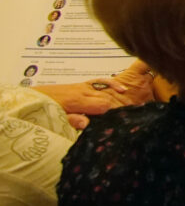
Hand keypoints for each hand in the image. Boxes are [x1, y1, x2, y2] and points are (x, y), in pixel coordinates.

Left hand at [36, 59, 156, 117]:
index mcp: (78, 101)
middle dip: (120, 107)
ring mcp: (83, 87)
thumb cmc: (41, 111)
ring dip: (120, 97)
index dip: (114, 114)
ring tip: (134, 105)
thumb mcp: (54, 119)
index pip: (104, 106)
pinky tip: (122, 89)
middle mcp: (83, 92)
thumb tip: (87, 123)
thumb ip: (70, 121)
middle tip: (133, 115)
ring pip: (106, 90)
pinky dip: (112, 84)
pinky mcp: (81, 86)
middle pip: (108, 98)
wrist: (30, 99)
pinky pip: (100, 81)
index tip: (123, 121)